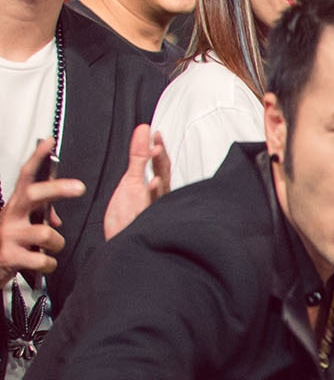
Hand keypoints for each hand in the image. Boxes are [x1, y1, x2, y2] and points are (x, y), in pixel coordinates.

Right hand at [0, 140, 82, 279]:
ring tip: (48, 249)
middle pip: (34, 195)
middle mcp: (10, 217)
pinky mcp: (9, 257)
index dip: (37, 158)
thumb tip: (56, 218)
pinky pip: (44, 259)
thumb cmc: (9, 246)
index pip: (25, 177)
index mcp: (16, 206)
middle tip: (79, 187)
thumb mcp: (22, 227)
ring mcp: (9, 236)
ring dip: (56, 244)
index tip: (49, 142)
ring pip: (47, 233)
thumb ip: (40, 218)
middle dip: (57, 189)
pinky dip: (49, 264)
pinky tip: (42, 265)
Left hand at [101, 124, 169, 240]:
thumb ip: (137, 158)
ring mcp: (154, 207)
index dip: (158, 148)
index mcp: (152, 188)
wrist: (125, 246)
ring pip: (161, 185)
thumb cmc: (129, 221)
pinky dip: (153, 192)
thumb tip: (141, 133)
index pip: (159, 165)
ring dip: (159, 168)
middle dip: (160, 154)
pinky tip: (152, 182)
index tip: (154, 134)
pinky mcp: (147, 217)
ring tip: (156, 151)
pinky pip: (152, 204)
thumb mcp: (131, 183)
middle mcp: (157, 197)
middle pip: (163, 172)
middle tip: (156, 138)